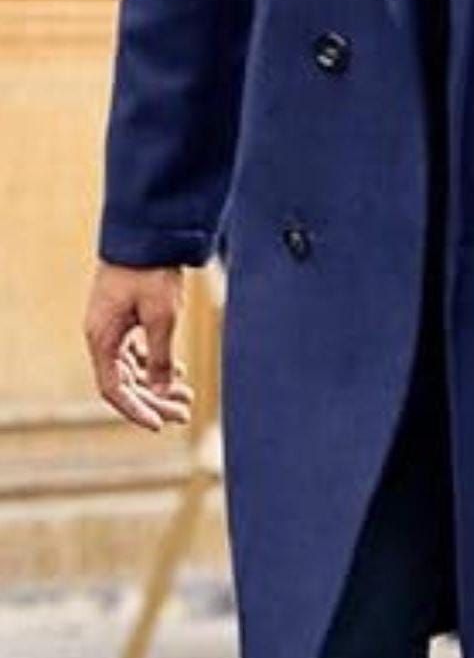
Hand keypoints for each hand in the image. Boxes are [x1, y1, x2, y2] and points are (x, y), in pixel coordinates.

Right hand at [83, 262, 193, 431]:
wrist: (147, 232)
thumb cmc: (151, 271)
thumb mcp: (161, 316)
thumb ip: (160, 357)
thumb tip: (160, 392)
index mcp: (102, 338)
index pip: (114, 389)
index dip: (136, 410)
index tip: (159, 425)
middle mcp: (102, 336)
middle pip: (126, 382)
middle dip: (154, 400)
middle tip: (184, 413)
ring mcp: (112, 326)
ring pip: (133, 368)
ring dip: (157, 384)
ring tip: (187, 396)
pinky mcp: (125, 316)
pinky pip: (137, 351)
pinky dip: (156, 363)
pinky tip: (179, 373)